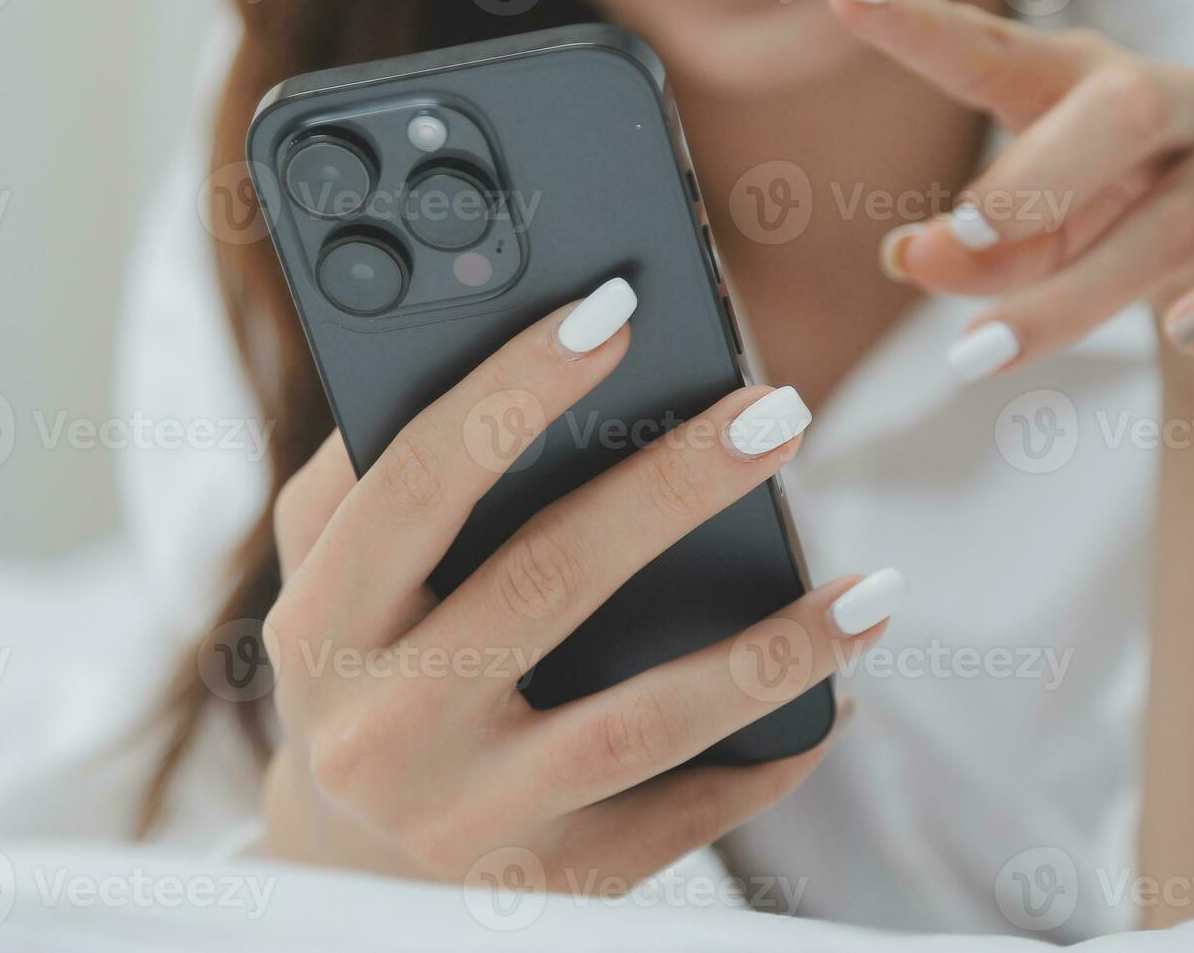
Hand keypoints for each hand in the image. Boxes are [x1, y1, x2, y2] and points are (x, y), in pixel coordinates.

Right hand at [255, 279, 901, 888]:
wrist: (346, 870)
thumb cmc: (357, 678)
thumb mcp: (324, 582)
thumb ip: (365, 477)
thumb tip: (496, 347)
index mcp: (320, 626)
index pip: (417, 483)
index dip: (513, 389)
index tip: (614, 310)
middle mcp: (382, 730)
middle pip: (548, 581)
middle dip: (674, 487)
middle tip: (779, 413)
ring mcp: (468, 820)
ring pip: (642, 720)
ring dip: (773, 649)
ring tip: (872, 589)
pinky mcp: (548, 884)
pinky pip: (685, 818)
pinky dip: (772, 752)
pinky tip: (840, 695)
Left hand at [828, 0, 1193, 385]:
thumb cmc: (1113, 231)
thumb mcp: (1030, 245)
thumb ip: (968, 253)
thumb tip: (907, 256)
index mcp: (1081, 85)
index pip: (998, 50)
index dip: (925, 27)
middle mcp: (1170, 102)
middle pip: (1116, 111)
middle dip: (1031, 179)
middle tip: (952, 237)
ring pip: (1170, 220)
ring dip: (1071, 294)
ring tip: (982, 352)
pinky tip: (1187, 335)